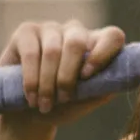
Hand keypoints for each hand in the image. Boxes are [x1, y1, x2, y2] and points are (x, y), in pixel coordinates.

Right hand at [0, 20, 126, 126]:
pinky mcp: (26, 31)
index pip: (112, 37)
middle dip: (67, 76)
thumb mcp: (83, 102)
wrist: (27, 111)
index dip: (102, 54)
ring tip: (44, 105)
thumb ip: (98, 91)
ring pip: (52, 51)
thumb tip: (111, 84)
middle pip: (76, 43)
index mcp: (98, 45)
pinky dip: (32, 78)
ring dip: (47, 83)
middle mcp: (76, 31)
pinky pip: (31, 53)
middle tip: (63, 99)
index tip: (87, 77)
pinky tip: (31, 95)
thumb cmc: (61, 105)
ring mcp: (51, 28)